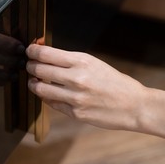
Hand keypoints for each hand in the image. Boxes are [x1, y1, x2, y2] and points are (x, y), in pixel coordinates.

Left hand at [26, 44, 146, 130]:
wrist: (134, 105)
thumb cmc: (114, 81)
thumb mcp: (94, 63)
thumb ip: (70, 60)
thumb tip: (46, 54)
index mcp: (82, 61)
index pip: (45, 53)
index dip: (32, 50)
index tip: (29, 50)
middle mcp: (76, 78)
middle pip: (38, 70)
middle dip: (30, 66)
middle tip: (30, 65)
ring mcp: (75, 98)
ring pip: (40, 89)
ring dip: (33, 84)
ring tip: (34, 81)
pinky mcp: (76, 114)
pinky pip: (52, 104)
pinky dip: (47, 98)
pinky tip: (49, 94)